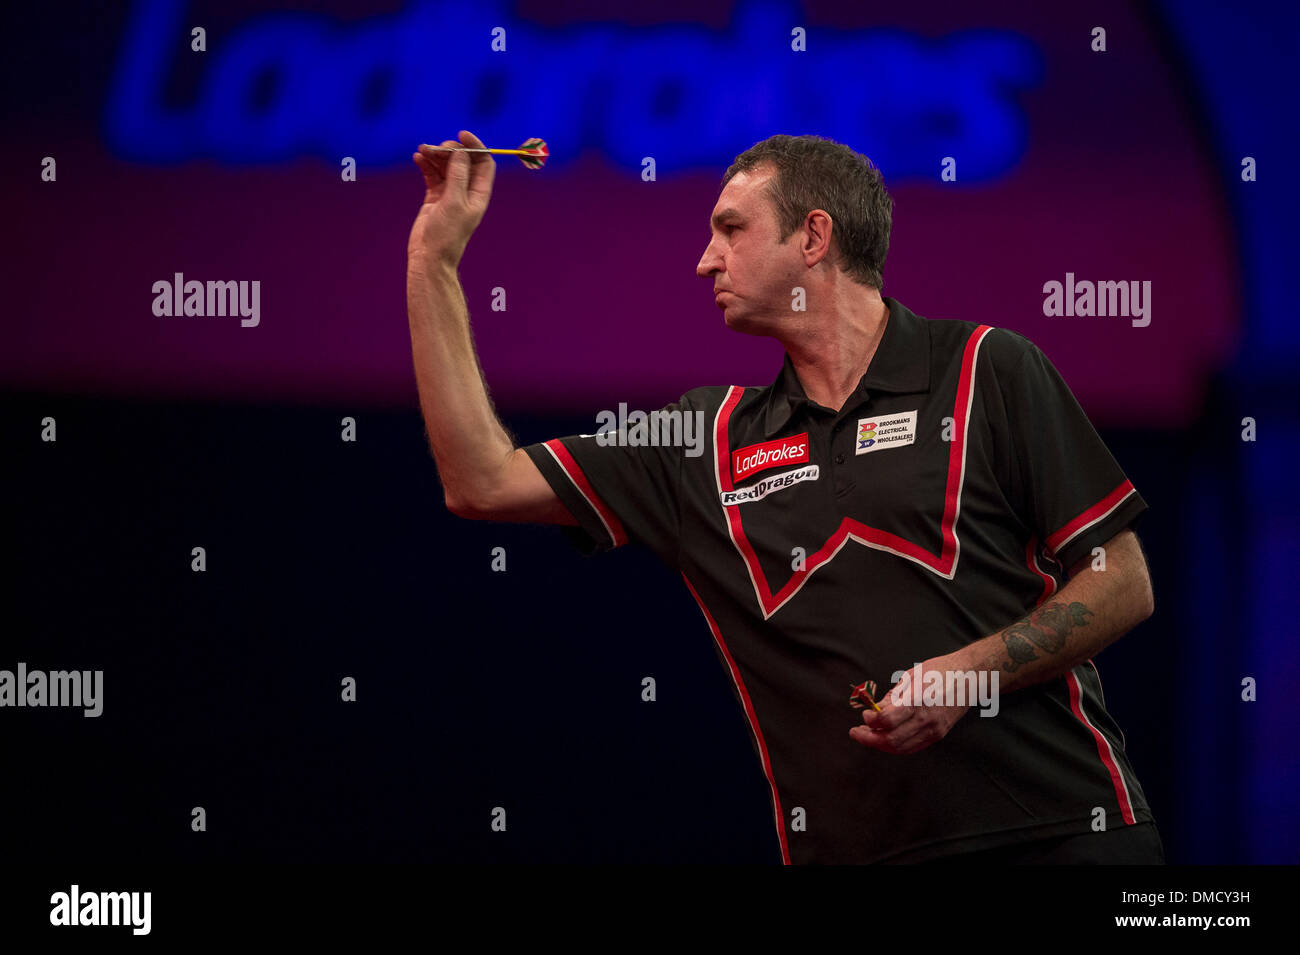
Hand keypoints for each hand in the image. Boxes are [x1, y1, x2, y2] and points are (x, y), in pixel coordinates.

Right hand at [408, 130, 496, 267]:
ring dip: (436, 155)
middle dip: (451, 150)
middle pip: (463, 161)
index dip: (475, 146)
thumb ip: (458, 175)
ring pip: (446, 166)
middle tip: (437, 148)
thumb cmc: (446, 234)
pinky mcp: (434, 197)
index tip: (461, 135)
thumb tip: (461, 152)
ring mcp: (450, 194)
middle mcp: (466, 192)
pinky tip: (417, 158)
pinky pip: (432, 174)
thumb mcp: (454, 202)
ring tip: (422, 150)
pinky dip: (426, 165)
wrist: (429, 256)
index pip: (483, 163)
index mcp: (479, 194)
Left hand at [849, 659, 970, 754]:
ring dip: (880, 744)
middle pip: (891, 739)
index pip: (887, 720)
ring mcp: (934, 730)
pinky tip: (884, 739)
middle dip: (868, 738)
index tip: (864, 714)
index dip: (870, 720)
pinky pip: (912, 747)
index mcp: (918, 700)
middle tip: (856, 732)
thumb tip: (875, 711)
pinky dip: (895, 746)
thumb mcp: (911, 677)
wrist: (970, 678)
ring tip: (867, 736)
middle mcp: (927, 719)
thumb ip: (892, 697)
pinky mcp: (938, 735)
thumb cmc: (939, 671)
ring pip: (901, 748)